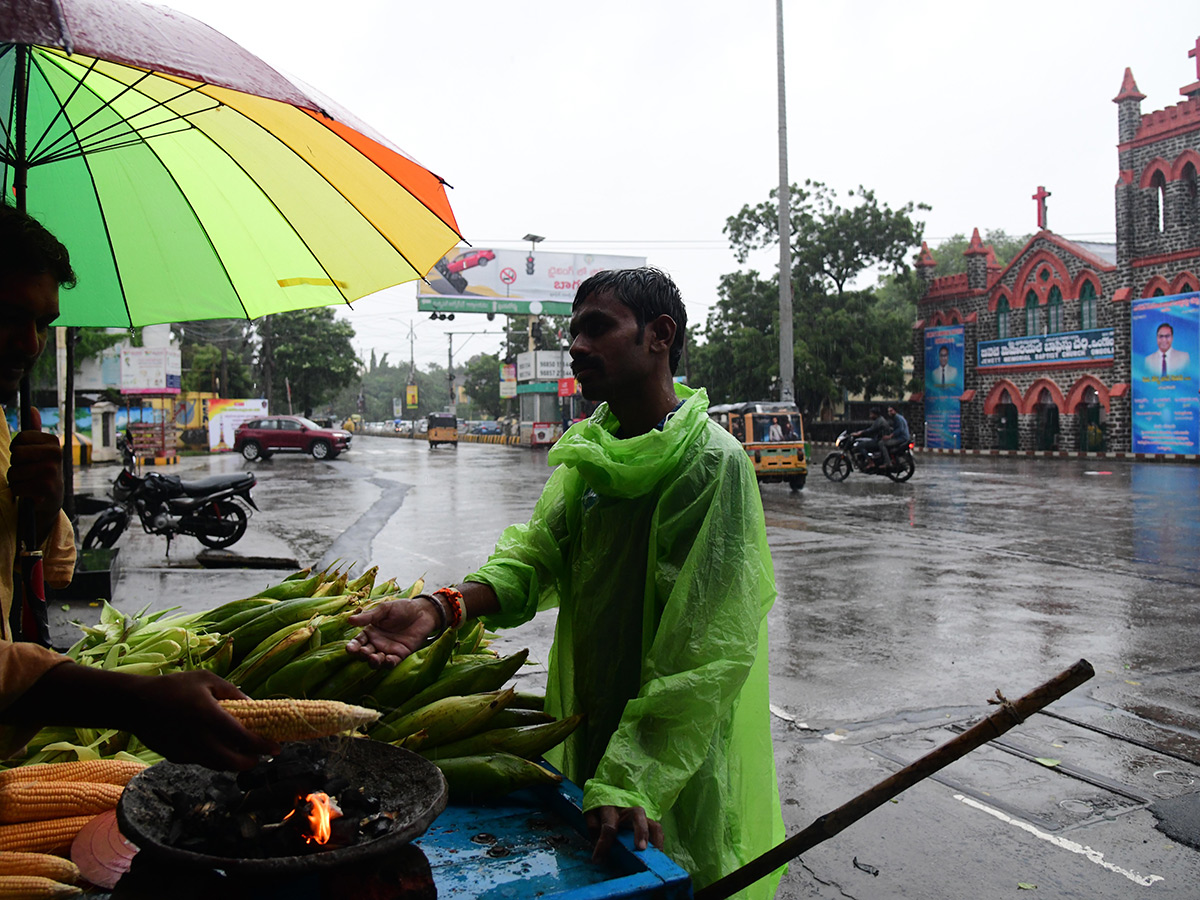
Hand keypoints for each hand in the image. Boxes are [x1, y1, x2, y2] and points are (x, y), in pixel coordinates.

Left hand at [7, 407, 63, 541]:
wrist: (50, 501)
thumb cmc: (40, 473)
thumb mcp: (40, 451)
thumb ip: (34, 431)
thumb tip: (32, 409)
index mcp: (53, 442)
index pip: (19, 438)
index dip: (16, 450)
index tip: (26, 459)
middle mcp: (55, 454)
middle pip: (16, 454)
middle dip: (15, 466)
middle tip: (27, 473)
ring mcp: (51, 471)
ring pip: (14, 473)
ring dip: (16, 481)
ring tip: (28, 484)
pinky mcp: (46, 488)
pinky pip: (17, 487)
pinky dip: (19, 492)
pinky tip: (30, 494)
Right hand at [122, 670, 279, 769]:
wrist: (134, 704)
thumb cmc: (174, 686)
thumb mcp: (207, 680)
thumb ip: (233, 693)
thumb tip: (255, 706)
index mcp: (208, 716)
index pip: (243, 738)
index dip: (263, 746)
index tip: (277, 747)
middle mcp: (198, 738)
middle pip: (232, 761)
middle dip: (251, 762)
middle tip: (261, 756)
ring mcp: (186, 751)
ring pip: (218, 765)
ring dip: (234, 763)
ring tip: (245, 754)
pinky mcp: (176, 757)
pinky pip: (202, 762)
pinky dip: (215, 759)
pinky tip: (220, 749)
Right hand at [345, 598, 439, 667]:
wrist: (423, 612)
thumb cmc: (402, 608)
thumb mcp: (384, 610)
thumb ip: (368, 616)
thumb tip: (349, 620)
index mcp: (370, 632)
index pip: (357, 642)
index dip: (352, 647)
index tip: (350, 649)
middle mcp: (377, 643)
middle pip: (364, 654)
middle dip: (362, 655)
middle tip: (364, 652)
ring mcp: (388, 650)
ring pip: (376, 661)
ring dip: (373, 662)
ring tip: (374, 657)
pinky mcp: (400, 655)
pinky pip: (392, 663)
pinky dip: (388, 663)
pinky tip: (388, 659)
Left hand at [585, 805, 663, 860]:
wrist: (610, 794)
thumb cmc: (600, 809)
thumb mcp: (591, 814)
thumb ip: (593, 828)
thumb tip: (598, 846)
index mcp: (610, 807)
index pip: (608, 826)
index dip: (603, 844)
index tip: (597, 860)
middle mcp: (628, 809)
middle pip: (638, 814)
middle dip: (640, 831)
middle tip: (641, 848)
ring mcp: (640, 816)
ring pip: (652, 823)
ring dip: (654, 839)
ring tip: (655, 855)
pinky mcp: (647, 822)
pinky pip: (657, 830)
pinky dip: (658, 843)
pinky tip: (657, 855)